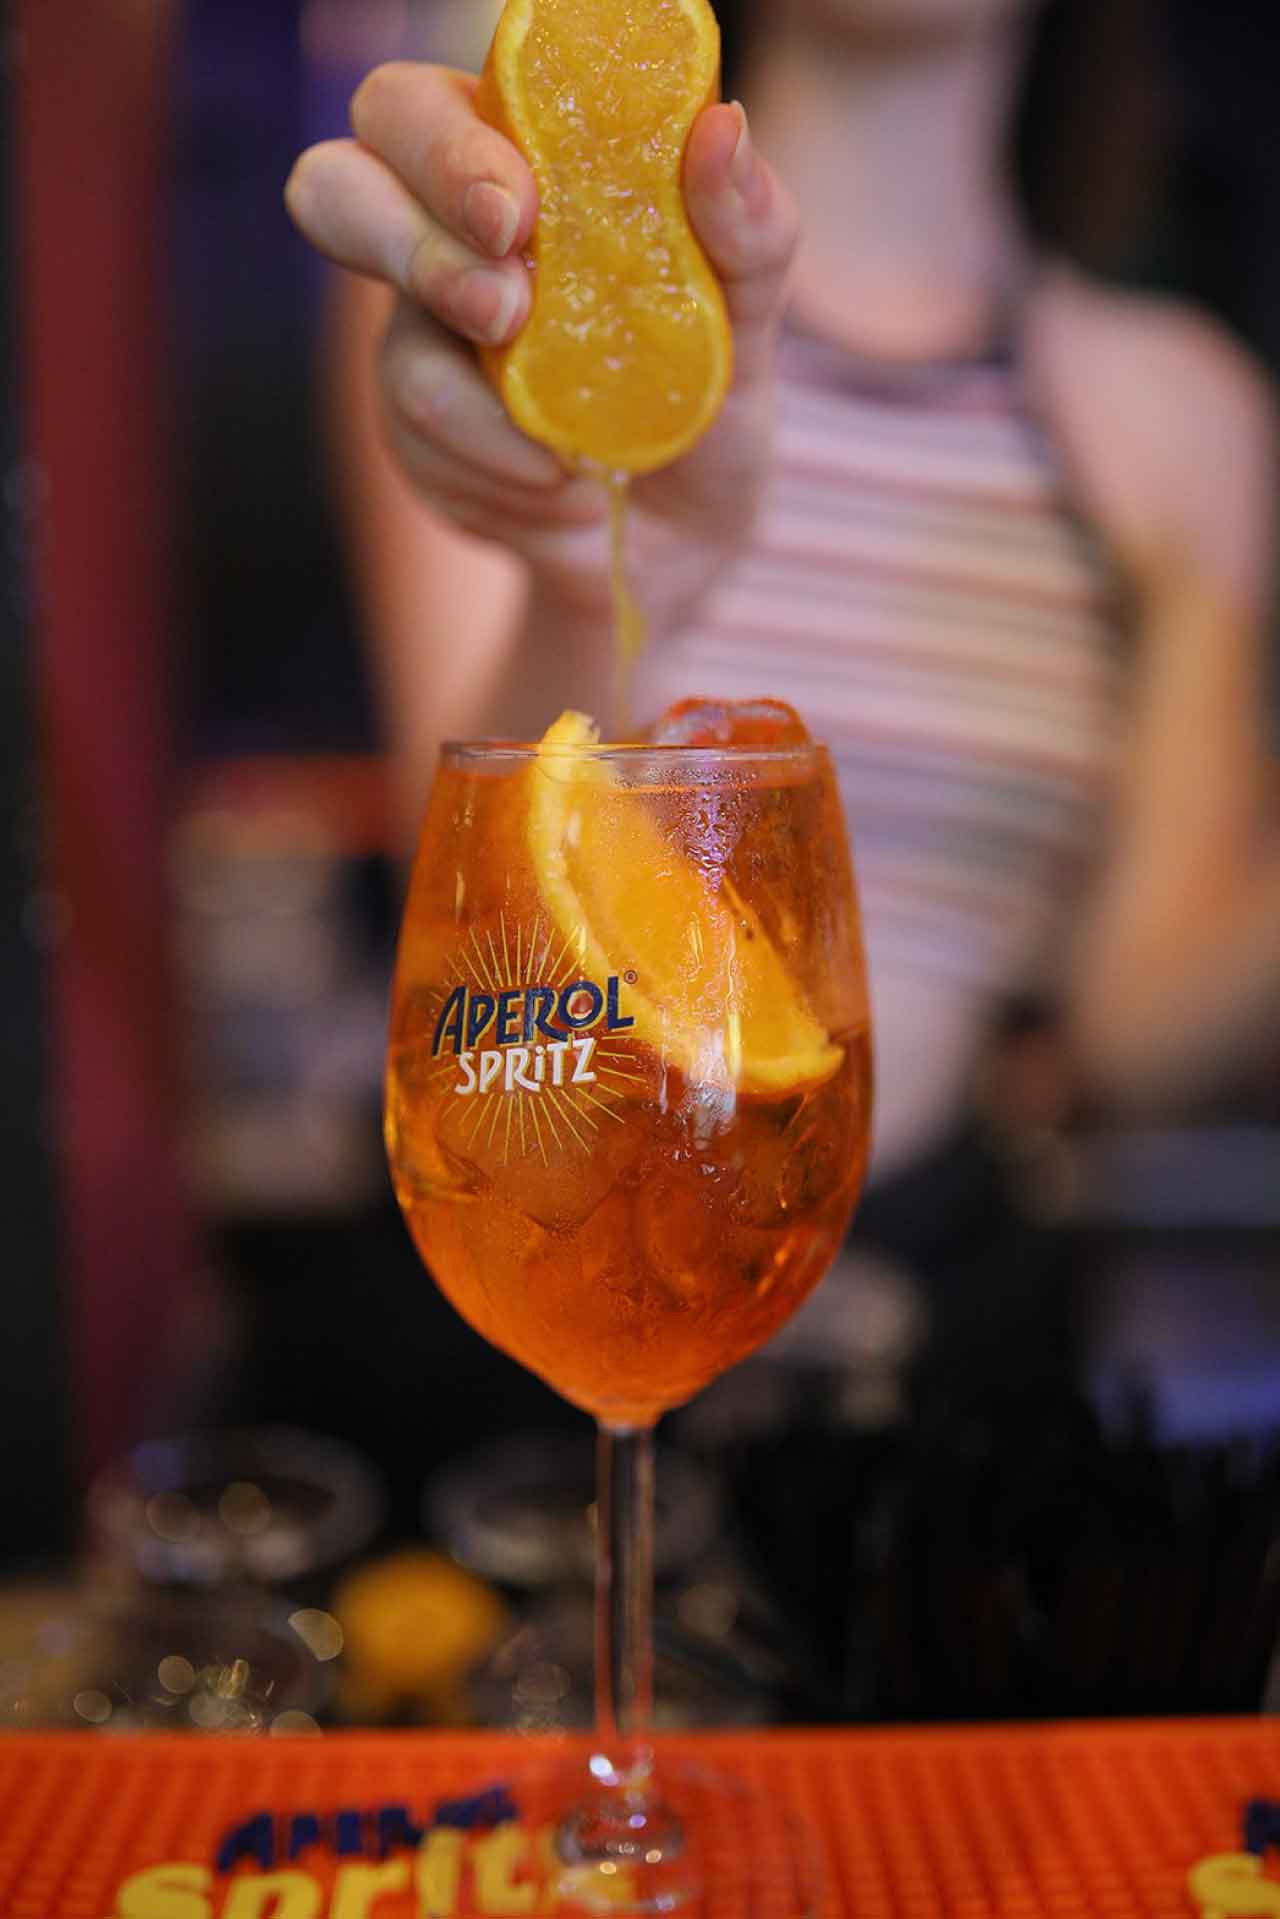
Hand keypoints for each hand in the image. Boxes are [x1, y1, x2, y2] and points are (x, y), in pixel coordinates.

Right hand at [285, 63, 797, 630]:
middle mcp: (442, 240)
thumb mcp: (751, 316)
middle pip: (336, 188)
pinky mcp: (413, 439)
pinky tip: (567, 494)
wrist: (682, 543)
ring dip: (498, 418)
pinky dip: (516, 484)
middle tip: (506, 311)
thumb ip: (745, 224)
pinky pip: (431, 455)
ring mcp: (417, 343)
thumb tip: (723, 126)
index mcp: (512, 169)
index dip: (444, 152)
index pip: (419, 111)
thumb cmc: (711, 404)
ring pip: (403, 362)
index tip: (518, 214)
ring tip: (579, 456)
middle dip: (416, 249)